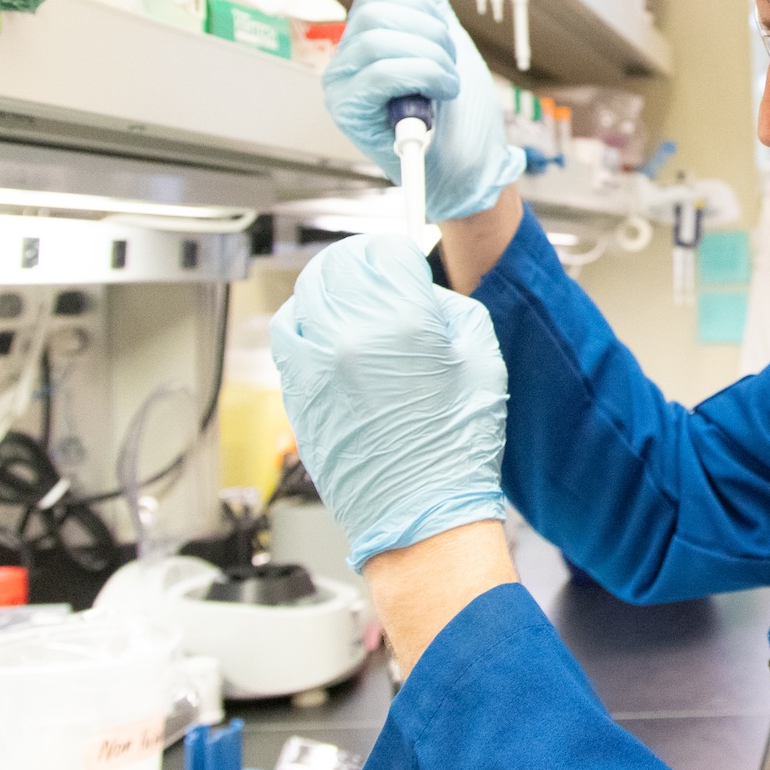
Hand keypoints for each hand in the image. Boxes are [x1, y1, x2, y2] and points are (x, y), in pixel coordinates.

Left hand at [269, 235, 508, 568]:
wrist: (420, 516)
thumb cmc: (455, 445)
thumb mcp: (481, 357)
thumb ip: (449, 309)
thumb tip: (421, 293)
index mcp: (400, 321)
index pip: (385, 253)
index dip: (400, 253)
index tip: (406, 261)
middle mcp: (348, 336)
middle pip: (338, 266)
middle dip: (361, 262)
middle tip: (378, 270)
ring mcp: (314, 365)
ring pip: (304, 297)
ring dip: (327, 288)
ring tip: (349, 297)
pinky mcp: (296, 393)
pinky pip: (288, 337)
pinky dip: (306, 323)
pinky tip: (329, 333)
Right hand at [323, 0, 525, 220]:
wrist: (471, 171)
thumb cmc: (460, 117)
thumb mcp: (446, 47)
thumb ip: (422, 7)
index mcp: (362, 44)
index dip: (418, 5)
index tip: (445, 33)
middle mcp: (343, 65)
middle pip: (372, 13)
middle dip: (428, 31)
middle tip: (449, 63)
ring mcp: (342, 90)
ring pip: (378, 40)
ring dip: (432, 58)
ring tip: (447, 84)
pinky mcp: (350, 116)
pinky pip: (382, 73)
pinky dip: (424, 76)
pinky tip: (440, 95)